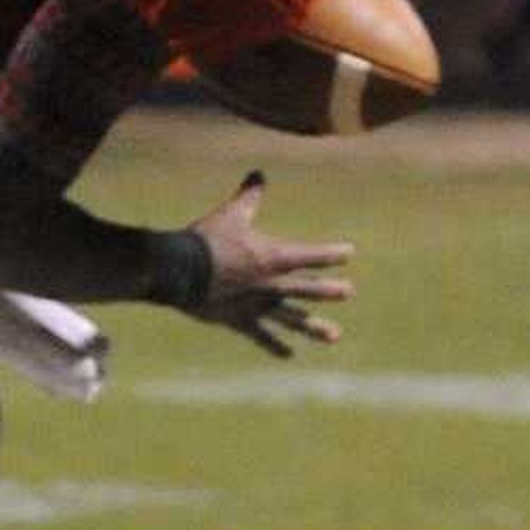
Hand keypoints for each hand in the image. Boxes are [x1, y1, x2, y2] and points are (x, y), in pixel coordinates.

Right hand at [191, 170, 353, 358]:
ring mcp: (259, 305)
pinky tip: (288, 354)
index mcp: (274, 256)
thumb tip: (259, 174)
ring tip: (334, 335)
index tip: (349, 253)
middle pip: (309, 289)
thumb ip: (249, 197)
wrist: (181, 270)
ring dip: (314, 327)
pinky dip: (275, 346)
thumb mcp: (230, 215)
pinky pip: (262, 336)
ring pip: (294, 318)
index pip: (312, 255)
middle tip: (349, 292)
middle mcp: (273, 284)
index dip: (332, 254)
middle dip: (330, 290)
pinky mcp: (241, 320)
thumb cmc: (207, 239)